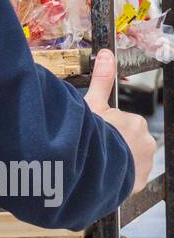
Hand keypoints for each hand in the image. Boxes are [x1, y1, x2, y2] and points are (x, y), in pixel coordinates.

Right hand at [84, 49, 155, 194]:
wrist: (91, 169)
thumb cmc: (91, 136)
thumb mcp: (92, 104)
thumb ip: (101, 80)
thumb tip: (106, 54)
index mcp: (136, 123)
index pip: (122, 124)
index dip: (107, 128)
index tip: (98, 134)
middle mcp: (146, 143)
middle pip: (128, 141)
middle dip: (114, 144)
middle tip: (96, 147)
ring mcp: (145, 164)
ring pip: (130, 159)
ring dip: (118, 161)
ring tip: (98, 162)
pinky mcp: (140, 182)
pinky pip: (129, 178)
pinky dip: (119, 177)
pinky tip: (104, 175)